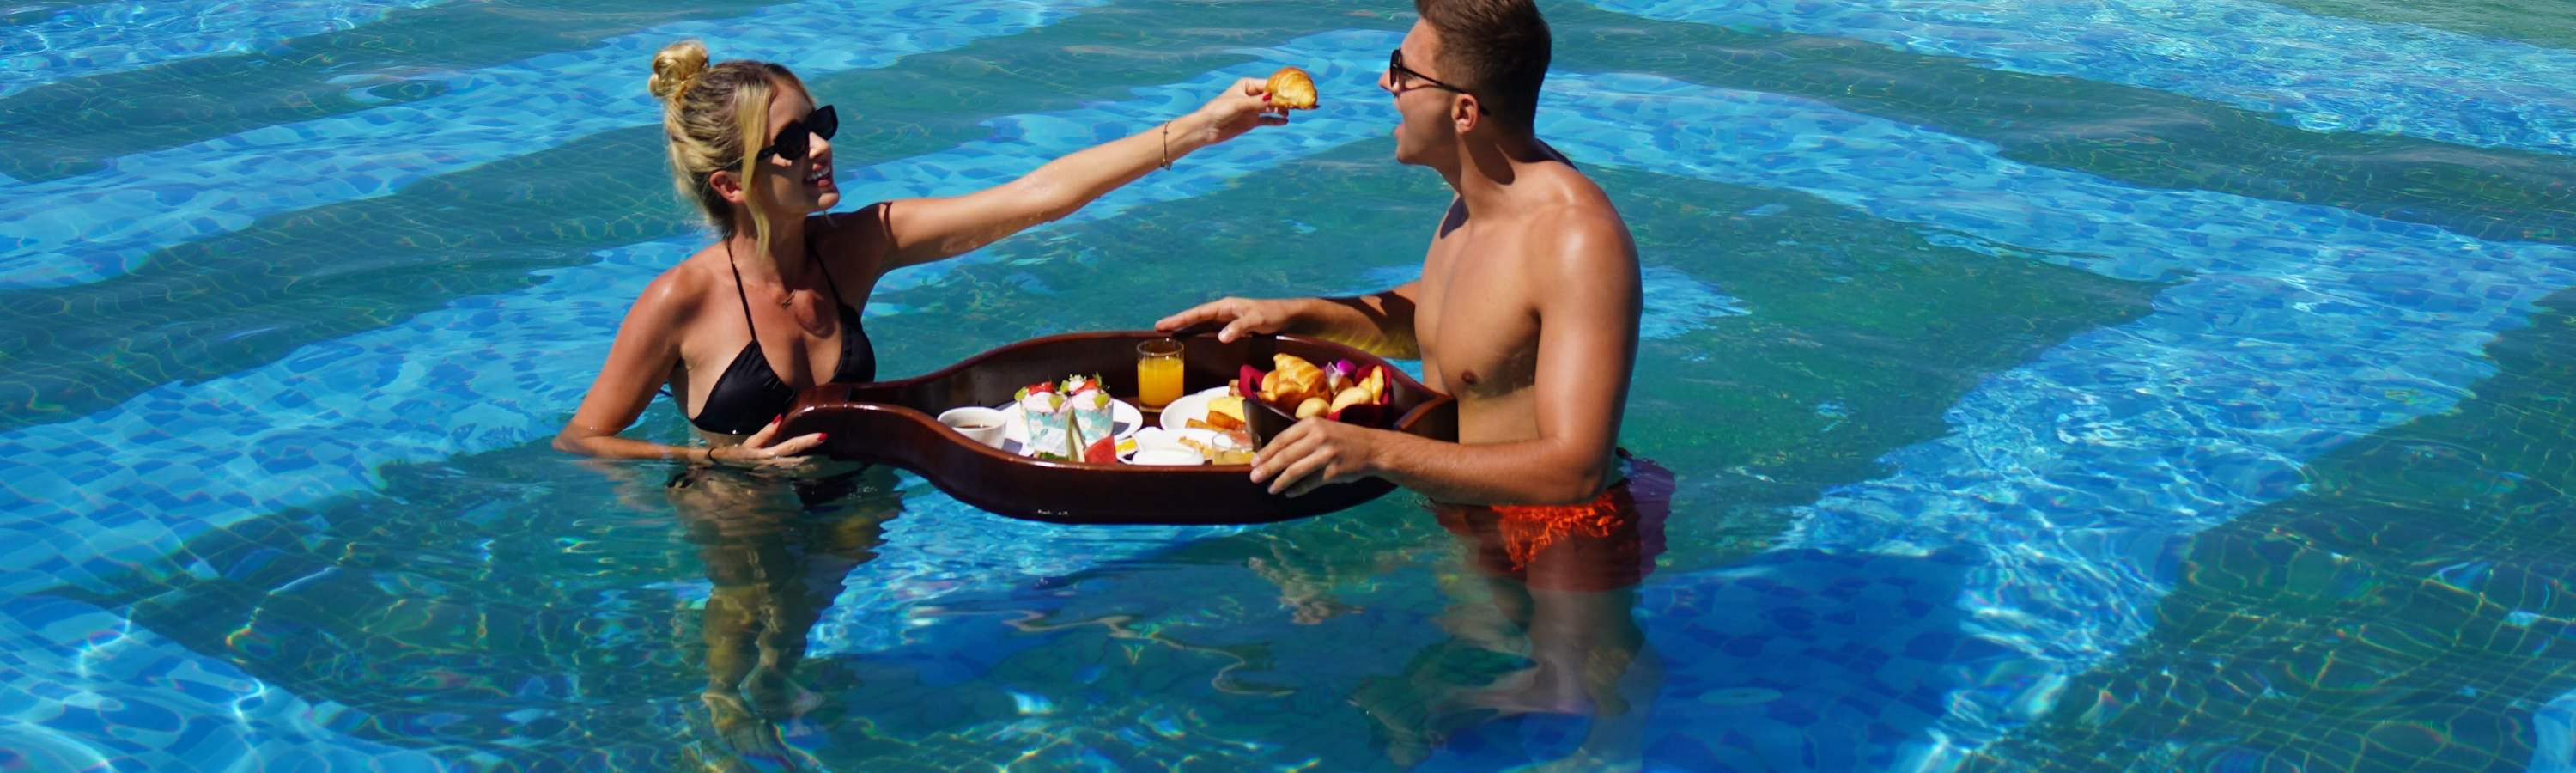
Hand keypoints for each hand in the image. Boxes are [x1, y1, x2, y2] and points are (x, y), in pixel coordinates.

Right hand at [712, 416, 825, 470]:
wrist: (719, 475)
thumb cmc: (733, 456)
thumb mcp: (749, 444)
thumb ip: (765, 433)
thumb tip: (780, 417)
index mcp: (767, 454)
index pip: (791, 445)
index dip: (807, 441)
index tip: (823, 436)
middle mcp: (772, 467)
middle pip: (798, 461)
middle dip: (814, 457)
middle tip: (828, 448)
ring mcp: (773, 478)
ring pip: (795, 471)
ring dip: (808, 466)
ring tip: (825, 461)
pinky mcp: (771, 485)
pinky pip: (787, 479)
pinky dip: (796, 474)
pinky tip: (808, 471)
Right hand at [1157, 296, 1299, 342]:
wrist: (1289, 316)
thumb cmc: (1273, 314)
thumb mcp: (1256, 320)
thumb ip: (1239, 327)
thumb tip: (1220, 337)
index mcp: (1225, 306)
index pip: (1197, 313)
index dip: (1180, 319)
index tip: (1163, 324)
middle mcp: (1223, 311)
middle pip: (1195, 317)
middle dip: (1177, 322)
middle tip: (1158, 329)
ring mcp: (1227, 319)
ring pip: (1201, 323)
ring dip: (1186, 328)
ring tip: (1169, 334)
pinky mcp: (1233, 327)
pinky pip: (1210, 330)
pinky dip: (1199, 334)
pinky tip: (1193, 340)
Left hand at [1191, 77, 1290, 146]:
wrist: (1207, 129)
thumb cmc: (1219, 110)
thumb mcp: (1239, 104)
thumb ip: (1256, 102)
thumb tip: (1273, 98)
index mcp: (1247, 85)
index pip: (1268, 85)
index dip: (1281, 88)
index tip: (1293, 91)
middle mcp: (1252, 95)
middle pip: (1272, 96)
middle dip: (1284, 99)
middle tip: (1296, 103)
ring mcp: (1253, 109)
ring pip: (1272, 107)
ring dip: (1281, 110)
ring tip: (1289, 113)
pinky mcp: (1252, 121)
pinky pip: (1268, 120)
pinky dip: (1276, 120)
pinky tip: (1285, 122)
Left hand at [1250, 418, 1380, 496]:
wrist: (1373, 448)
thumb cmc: (1343, 439)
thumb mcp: (1323, 429)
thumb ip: (1301, 438)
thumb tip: (1273, 455)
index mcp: (1312, 424)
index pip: (1282, 439)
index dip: (1266, 452)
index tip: (1253, 462)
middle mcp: (1319, 437)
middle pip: (1285, 455)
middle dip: (1267, 468)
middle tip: (1254, 477)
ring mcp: (1327, 454)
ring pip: (1295, 470)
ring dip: (1280, 482)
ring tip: (1270, 488)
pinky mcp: (1334, 471)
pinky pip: (1310, 483)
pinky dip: (1297, 489)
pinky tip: (1290, 493)